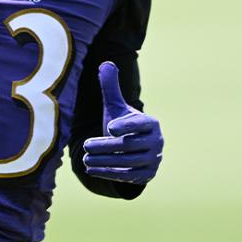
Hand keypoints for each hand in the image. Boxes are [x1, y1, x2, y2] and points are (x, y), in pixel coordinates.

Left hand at [82, 62, 163, 183]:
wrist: (136, 150)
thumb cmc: (123, 125)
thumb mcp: (117, 107)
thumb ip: (111, 88)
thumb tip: (105, 64)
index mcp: (151, 123)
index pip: (141, 125)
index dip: (126, 126)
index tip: (110, 127)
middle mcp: (156, 142)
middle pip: (129, 145)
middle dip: (106, 146)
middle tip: (86, 145)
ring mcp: (153, 160)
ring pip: (127, 162)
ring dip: (104, 161)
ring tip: (85, 159)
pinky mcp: (146, 175)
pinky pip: (128, 176)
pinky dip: (108, 174)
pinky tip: (91, 170)